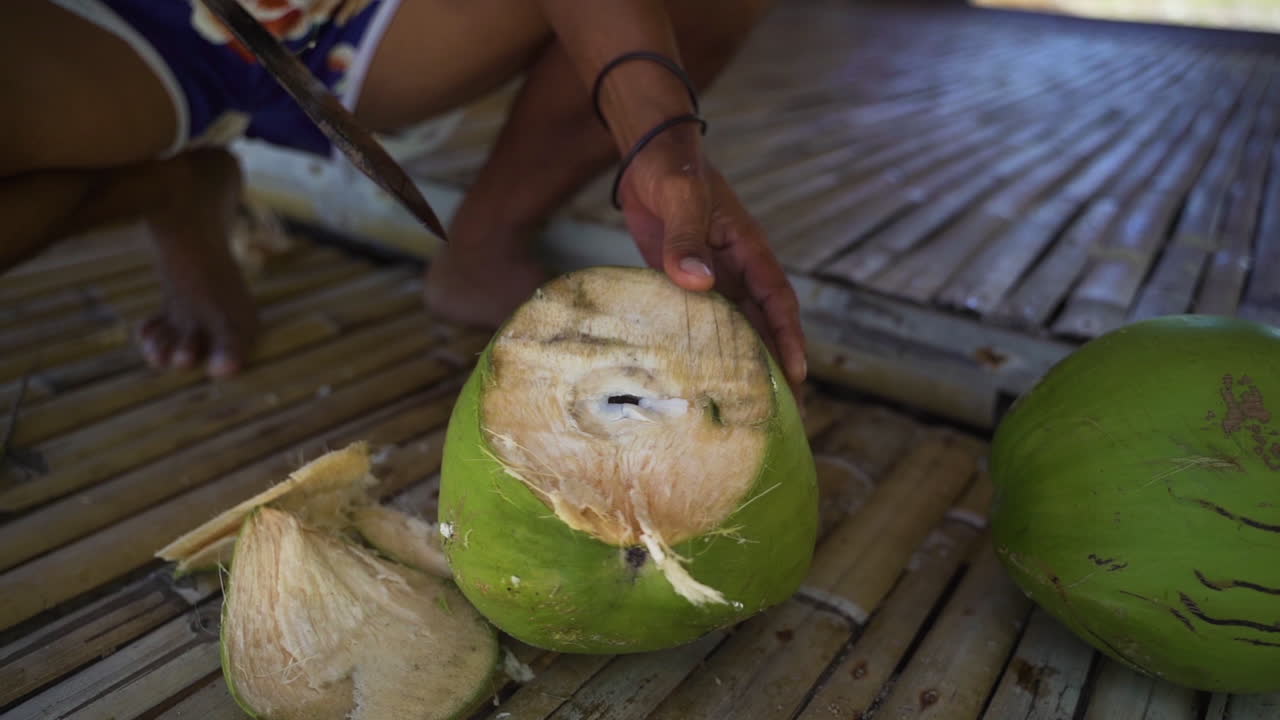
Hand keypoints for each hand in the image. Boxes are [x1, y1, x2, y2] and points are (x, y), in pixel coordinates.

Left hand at [615, 128, 807, 395]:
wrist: (648, 155)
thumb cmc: (672, 169)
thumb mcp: (681, 198)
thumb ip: (686, 239)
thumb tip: (699, 284)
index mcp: (747, 250)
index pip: (777, 301)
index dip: (788, 339)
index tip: (797, 377)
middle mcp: (734, 269)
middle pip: (760, 324)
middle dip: (771, 365)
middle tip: (778, 412)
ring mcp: (710, 277)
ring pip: (731, 328)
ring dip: (738, 362)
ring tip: (740, 407)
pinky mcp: (682, 281)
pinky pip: (696, 320)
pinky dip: (699, 347)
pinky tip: (692, 376)